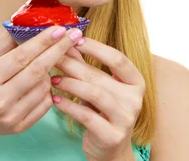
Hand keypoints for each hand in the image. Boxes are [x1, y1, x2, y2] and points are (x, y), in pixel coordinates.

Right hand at [0, 25, 83, 140]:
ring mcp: (11, 116)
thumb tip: (26, 24)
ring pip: (44, 87)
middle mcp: (0, 100)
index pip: (22, 57)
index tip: (60, 28)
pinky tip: (42, 79)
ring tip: (47, 60)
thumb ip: (3, 44)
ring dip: (51, 70)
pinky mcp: (19, 127)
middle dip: (59, 50)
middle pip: (38, 71)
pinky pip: (45, 104)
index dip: (43, 42)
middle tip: (75, 34)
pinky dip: (47, 88)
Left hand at [52, 39, 144, 160]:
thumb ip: (86, 66)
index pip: (118, 59)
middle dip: (73, 65)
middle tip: (53, 58)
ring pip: (94, 94)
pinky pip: (87, 116)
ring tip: (53, 79)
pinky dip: (69, 106)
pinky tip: (56, 99)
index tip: (75, 40)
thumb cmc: (102, 112)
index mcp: (135, 82)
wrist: (110, 150)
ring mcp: (126, 118)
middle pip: (100, 76)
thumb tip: (67, 43)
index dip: (96, 48)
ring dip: (70, 84)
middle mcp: (135, 99)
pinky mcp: (112, 136)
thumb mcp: (98, 87)